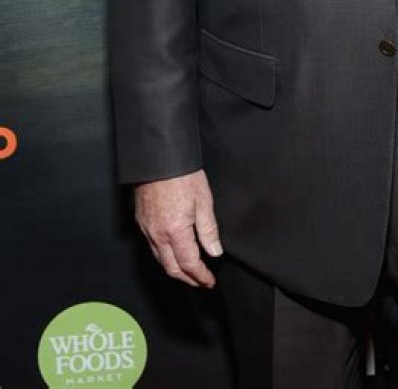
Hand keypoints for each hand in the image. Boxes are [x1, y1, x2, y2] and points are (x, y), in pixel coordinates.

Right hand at [134, 169, 222, 286]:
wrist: (158, 158)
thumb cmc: (182, 175)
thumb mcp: (203, 200)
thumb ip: (208, 229)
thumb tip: (215, 251)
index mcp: (175, 231)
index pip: (189, 263)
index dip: (200, 276)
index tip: (209, 281)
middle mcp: (158, 234)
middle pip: (172, 268)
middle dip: (187, 279)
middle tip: (200, 281)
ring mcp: (147, 229)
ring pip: (159, 259)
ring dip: (175, 269)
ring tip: (188, 272)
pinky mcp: (141, 222)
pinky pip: (151, 247)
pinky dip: (163, 256)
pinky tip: (172, 252)